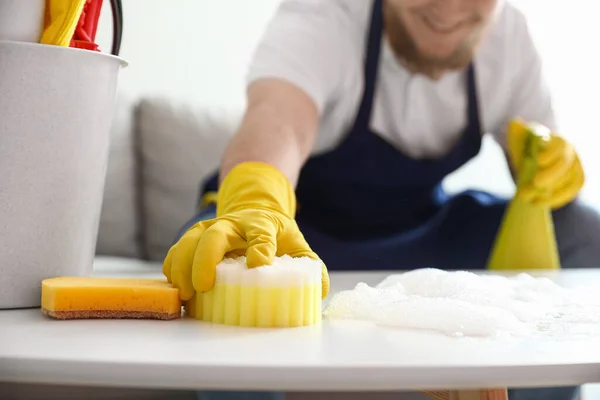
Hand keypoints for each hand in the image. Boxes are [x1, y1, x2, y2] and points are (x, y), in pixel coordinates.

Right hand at [162, 162, 329, 300]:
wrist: (254, 209)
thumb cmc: (275, 233)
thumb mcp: (297, 244)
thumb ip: (311, 265)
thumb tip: (322, 291)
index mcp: (262, 224)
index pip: (262, 233)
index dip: (260, 248)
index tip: (257, 264)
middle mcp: (233, 224)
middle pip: (215, 235)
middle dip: (206, 259)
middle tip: (203, 285)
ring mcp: (211, 228)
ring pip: (190, 240)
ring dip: (183, 265)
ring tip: (185, 292)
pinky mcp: (195, 236)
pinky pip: (178, 249)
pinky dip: (173, 265)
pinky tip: (174, 285)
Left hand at [507, 119, 584, 208]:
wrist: (533, 161)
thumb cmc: (525, 147)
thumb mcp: (518, 139)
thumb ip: (516, 132)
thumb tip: (514, 123)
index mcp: (555, 139)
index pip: (560, 143)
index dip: (552, 151)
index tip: (539, 161)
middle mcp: (569, 150)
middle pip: (566, 162)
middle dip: (552, 174)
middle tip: (535, 183)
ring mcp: (575, 165)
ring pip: (570, 178)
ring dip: (552, 191)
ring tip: (531, 199)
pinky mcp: (575, 178)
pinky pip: (573, 189)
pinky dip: (559, 198)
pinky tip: (541, 204)